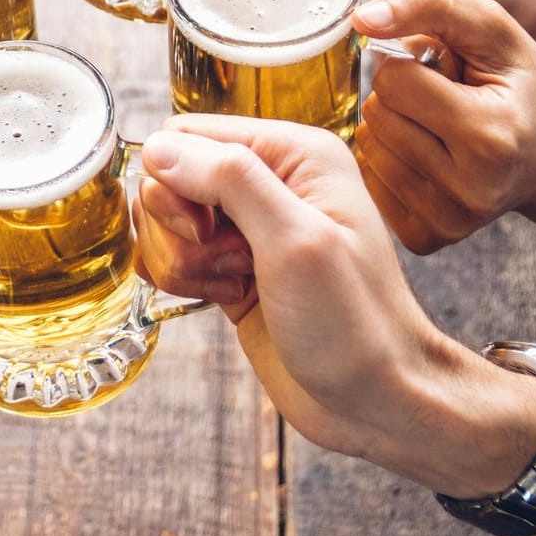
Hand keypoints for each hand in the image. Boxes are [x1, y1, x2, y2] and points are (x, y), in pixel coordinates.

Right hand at [134, 115, 535, 501]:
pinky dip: (183, 278)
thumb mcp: (295, 241)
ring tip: (231, 286)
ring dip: (181, 259)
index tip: (204, 229)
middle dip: (177, 227)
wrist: (375, 401)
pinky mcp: (232, 267)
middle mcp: (271, 181)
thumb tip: (160, 149)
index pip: (187, 134)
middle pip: (168, 178)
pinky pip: (175, 255)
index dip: (176, 180)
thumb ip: (229, 179)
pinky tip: (222, 299)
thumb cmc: (354, 324)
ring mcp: (249, 227)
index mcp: (295, 154)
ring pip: (165, 220)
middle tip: (226, 261)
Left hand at [352, 0, 535, 253]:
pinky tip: (427, 156)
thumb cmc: (521, 83)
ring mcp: (449, 220)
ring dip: (392, 127)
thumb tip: (360, 18)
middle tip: (445, 101)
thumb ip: (427, 4)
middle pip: (377, 116)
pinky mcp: (429, 238)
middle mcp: (471, 188)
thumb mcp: (492, 28)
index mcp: (491, 135)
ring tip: (439, 126)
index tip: (447, 73)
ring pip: (368, 149)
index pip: (393, 82)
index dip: (411, 64)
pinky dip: (388, 162)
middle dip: (400, 96)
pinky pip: (369, 184)